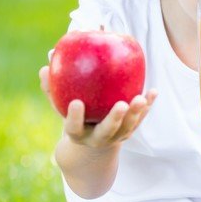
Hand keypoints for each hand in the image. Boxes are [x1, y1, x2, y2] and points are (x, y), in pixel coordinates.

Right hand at [39, 65, 157, 148]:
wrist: (91, 139)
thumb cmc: (74, 113)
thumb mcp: (60, 104)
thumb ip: (52, 86)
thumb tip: (47, 62)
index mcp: (77, 133)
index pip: (73, 127)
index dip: (75, 117)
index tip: (76, 102)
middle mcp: (98, 138)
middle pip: (107, 131)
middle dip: (115, 119)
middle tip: (121, 105)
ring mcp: (116, 137)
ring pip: (128, 127)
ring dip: (136, 113)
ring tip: (141, 98)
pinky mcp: (129, 131)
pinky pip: (140, 118)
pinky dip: (147, 105)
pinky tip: (153, 91)